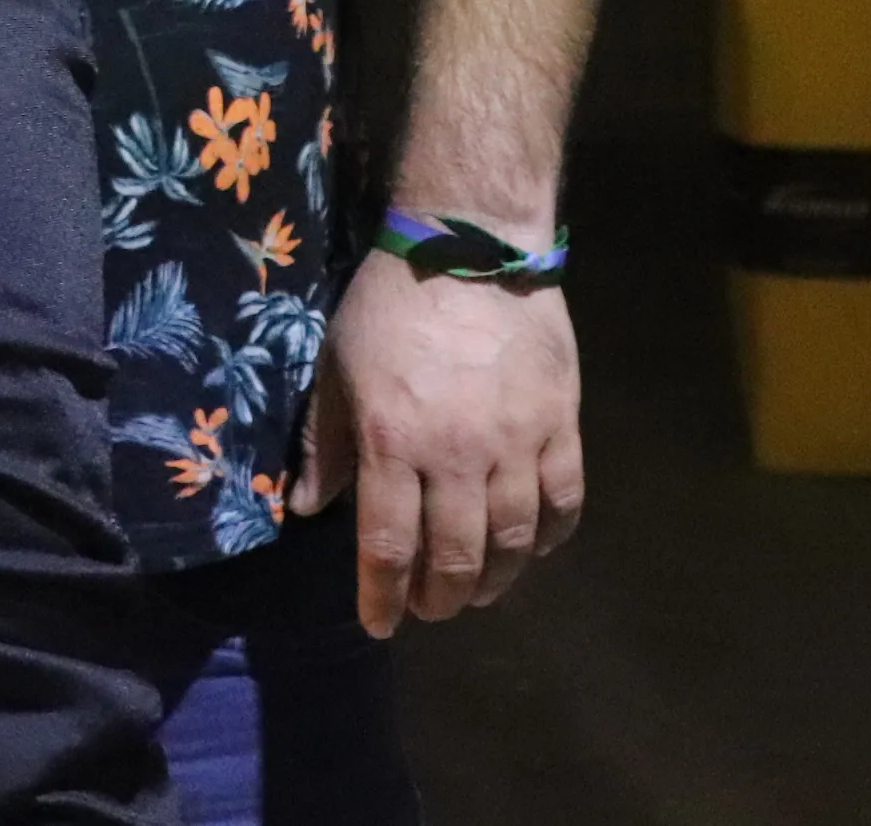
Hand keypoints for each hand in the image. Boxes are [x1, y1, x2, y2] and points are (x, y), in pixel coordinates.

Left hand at [295, 261, 584, 636]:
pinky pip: (564, 500)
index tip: (380, 624)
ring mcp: (517, 443)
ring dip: (494, 578)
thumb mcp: (334, 368)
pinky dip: (551, 536)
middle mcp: (457, 456)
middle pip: (455, 555)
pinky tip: (533, 548)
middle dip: (439, 597)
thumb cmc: (387, 305)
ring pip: (514, 539)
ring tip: (476, 593)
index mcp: (392, 443)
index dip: (382, 594)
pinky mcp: (561, 425)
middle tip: (428, 611)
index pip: (388, 544)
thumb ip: (324, 443)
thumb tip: (305, 507)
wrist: (469, 247)